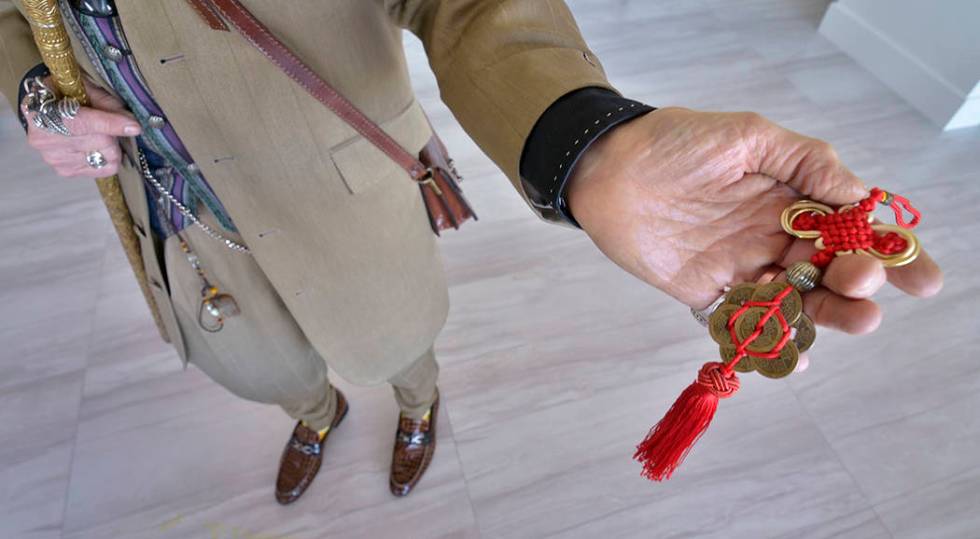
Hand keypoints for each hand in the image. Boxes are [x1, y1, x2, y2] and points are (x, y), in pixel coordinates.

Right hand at [23, 77, 140, 177]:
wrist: (39, 112)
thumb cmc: (64, 96)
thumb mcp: (85, 89)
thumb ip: (108, 104)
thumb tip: (131, 122)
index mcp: (47, 111)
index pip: (86, 122)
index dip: (112, 124)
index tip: (134, 127)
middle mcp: (47, 138)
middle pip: (102, 143)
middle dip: (112, 133)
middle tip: (105, 124)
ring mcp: (55, 158)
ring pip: (105, 158)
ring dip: (109, 146)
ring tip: (97, 135)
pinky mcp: (65, 171)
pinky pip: (103, 169)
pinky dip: (105, 158)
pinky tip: (94, 147)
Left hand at [566, 107, 942, 343]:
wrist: (607, 167)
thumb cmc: (675, 142)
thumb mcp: (748, 135)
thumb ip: (806, 162)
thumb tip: (860, 195)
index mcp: (792, 200)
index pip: (852, 231)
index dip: (890, 253)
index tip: (921, 274)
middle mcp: (773, 238)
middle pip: (831, 273)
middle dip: (858, 283)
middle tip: (862, 281)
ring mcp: (742, 268)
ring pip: (796, 303)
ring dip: (828, 316)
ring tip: (855, 320)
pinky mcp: (706, 294)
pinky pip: (744, 325)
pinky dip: (770, 342)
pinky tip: (794, 354)